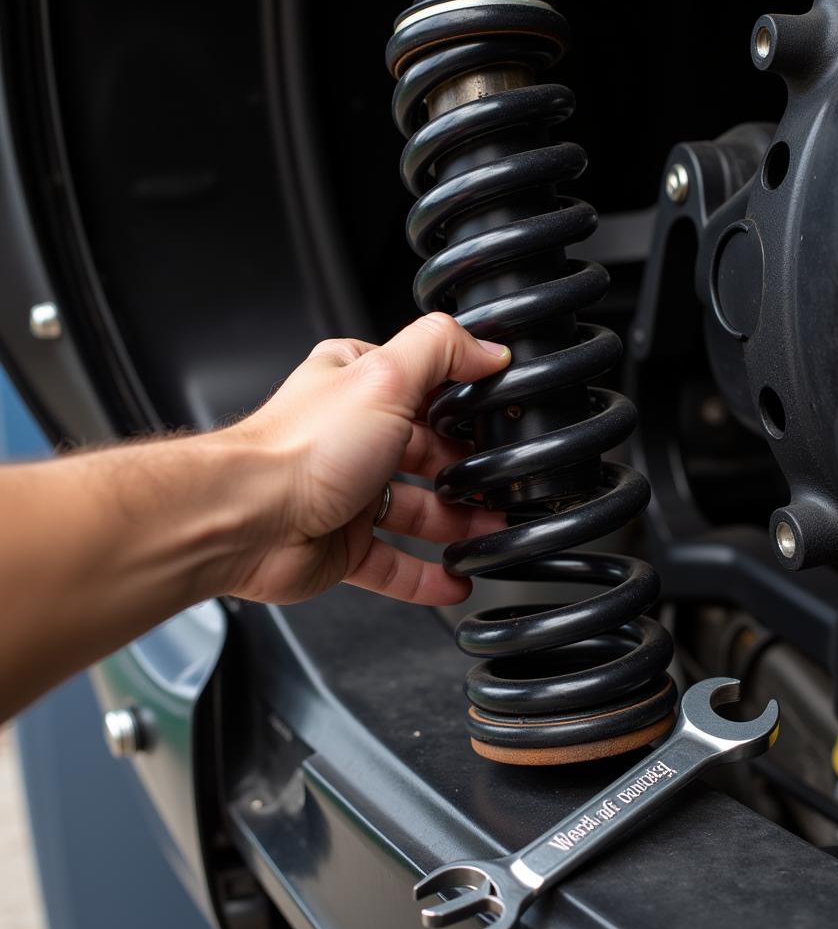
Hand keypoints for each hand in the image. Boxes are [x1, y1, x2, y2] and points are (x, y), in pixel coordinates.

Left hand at [221, 313, 509, 605]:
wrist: (243, 520)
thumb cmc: (300, 449)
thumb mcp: (384, 376)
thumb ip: (440, 350)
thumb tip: (486, 347)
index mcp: (357, 385)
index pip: (423, 383)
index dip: (464, 401)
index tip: (500, 416)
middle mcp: (351, 436)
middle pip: (426, 452)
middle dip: (468, 469)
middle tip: (503, 482)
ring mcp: (347, 493)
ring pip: (416, 509)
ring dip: (457, 522)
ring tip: (493, 529)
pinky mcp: (341, 545)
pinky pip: (393, 564)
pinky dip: (427, 576)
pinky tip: (456, 581)